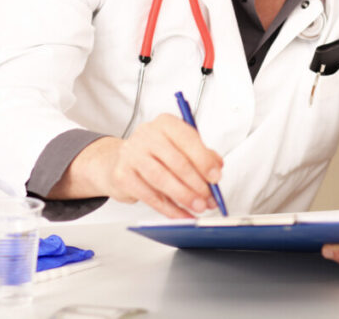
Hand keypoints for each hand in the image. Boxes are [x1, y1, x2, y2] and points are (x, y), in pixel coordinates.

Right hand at [52, 114, 222, 218]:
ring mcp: (131, 154)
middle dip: (196, 183)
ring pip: (162, 179)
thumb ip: (202, 155)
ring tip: (198, 206)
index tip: (216, 177)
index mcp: (166, 123)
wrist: (121, 160)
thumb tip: (217, 170)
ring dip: (184, 196)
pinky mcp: (122, 175)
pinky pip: (149, 196)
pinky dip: (169, 209)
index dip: (204, 160)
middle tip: (209, 197)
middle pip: (176, 161)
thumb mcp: (181, 147)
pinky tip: (182, 214)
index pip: (188, 139)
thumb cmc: (157, 153)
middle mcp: (147, 135)